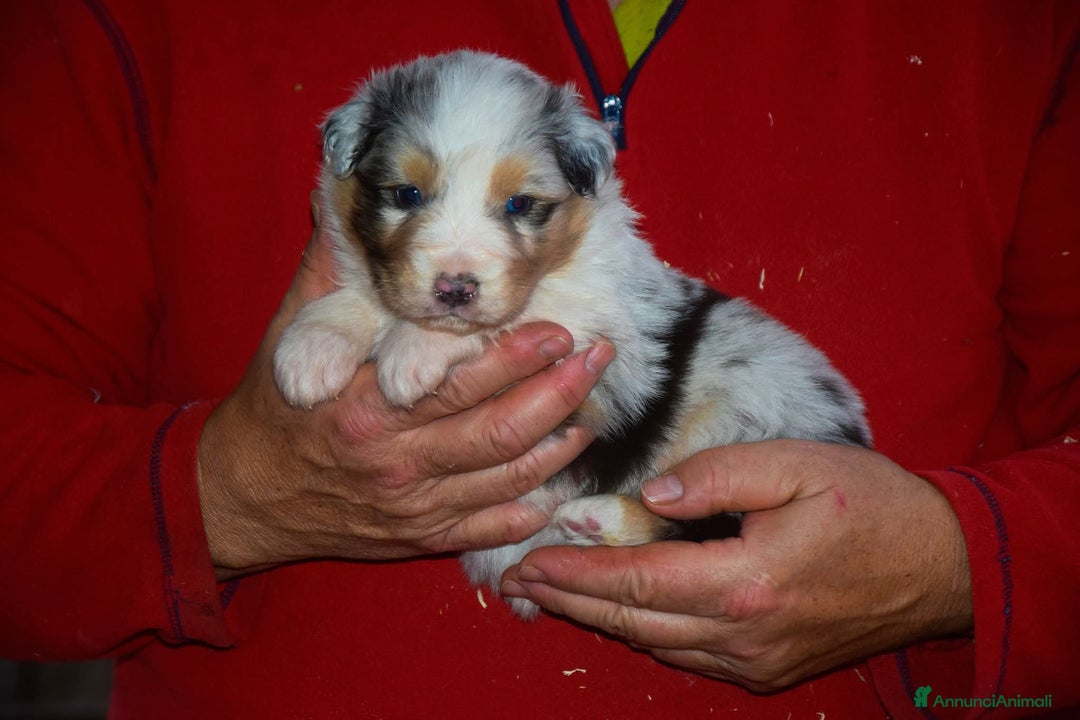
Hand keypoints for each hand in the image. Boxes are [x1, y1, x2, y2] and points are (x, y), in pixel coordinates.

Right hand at [197, 197, 613, 578]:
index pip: (455, 381)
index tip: (557, 328)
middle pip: (496, 431)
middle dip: (558, 393)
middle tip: (597, 359)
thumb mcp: (292, 333)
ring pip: (504, 480)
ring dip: (558, 449)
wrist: (243, 495)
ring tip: (592, 414)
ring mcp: (412, 505)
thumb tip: (344, 191)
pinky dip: (528, 512)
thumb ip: (330, 270)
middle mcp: (395, 460)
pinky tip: (559, 485)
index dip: (513, 356)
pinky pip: (487, 531)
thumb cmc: (275, 408)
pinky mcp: (419, 537)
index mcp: (365, 406)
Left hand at [500, 440, 972, 690]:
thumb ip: (714, 476)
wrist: (942, 566)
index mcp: (743, 581)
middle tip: (520, 581)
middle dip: (570, 600)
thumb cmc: (871, 505)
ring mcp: (756, 661)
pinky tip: (624, 614)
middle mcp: (742, 635)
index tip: (528, 559)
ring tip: (556, 594)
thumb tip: (649, 496)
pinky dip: (646, 633)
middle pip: (633, 621)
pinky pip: (690, 655)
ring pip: (656, 644)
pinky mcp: (769, 668)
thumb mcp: (795, 464)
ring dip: (601, 619)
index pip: (633, 580)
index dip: (574, 572)